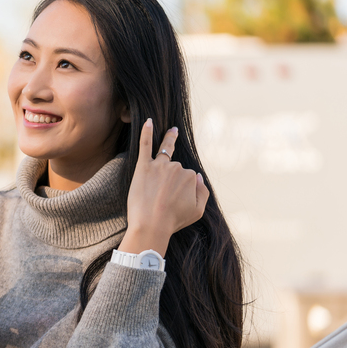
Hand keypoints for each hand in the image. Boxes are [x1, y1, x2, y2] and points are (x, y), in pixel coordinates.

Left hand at [120, 119, 209, 254]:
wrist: (150, 226)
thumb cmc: (173, 220)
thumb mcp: (198, 211)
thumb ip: (203, 191)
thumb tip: (197, 175)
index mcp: (190, 176)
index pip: (187, 176)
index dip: (181, 190)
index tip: (176, 203)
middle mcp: (176, 167)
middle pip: (175, 168)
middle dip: (170, 182)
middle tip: (163, 202)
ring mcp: (159, 166)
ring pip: (164, 159)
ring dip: (162, 170)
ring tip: (163, 162)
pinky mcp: (143, 167)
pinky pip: (145, 145)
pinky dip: (147, 132)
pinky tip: (149, 121)